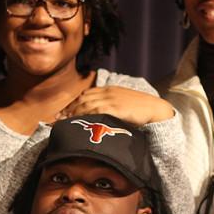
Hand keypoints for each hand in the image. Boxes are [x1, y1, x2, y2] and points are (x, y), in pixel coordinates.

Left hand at [58, 86, 174, 125]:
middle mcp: (108, 92)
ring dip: (72, 114)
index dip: (73, 104)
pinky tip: (77, 123)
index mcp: (110, 89)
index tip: (62, 112)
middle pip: (82, 99)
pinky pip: (94, 111)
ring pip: (86, 105)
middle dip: (68, 109)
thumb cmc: (143, 110)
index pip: (86, 94)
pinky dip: (83, 116)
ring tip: (63, 123)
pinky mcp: (115, 108)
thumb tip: (101, 117)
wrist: (157, 110)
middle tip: (57, 118)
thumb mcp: (125, 104)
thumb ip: (113, 107)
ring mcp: (111, 99)